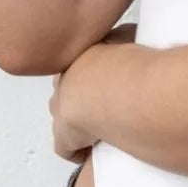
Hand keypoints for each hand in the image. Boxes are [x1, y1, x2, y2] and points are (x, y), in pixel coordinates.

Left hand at [49, 23, 138, 162]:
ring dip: (78, 119)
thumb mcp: (127, 35)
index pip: (77, 64)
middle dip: (81, 94)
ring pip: (63, 113)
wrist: (110, 88)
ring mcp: (60, 108)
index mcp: (75, 57)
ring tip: (103, 124)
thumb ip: (122, 37)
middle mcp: (63, 81)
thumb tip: (126, 38)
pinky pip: (66, 147)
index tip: (107, 78)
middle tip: (106, 101)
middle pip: (66, 88)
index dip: (92, 73)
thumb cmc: (123, 61)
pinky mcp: (63, 136)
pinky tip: (94, 151)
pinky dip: (78, 150)